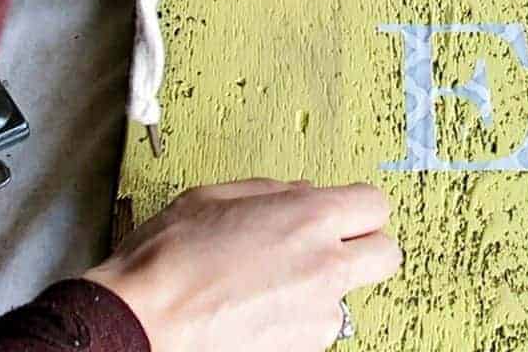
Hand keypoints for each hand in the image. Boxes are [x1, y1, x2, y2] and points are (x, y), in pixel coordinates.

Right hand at [85, 179, 401, 351]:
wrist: (140, 323)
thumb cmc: (168, 258)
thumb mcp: (216, 197)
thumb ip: (272, 192)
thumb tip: (301, 193)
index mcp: (309, 217)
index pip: (376, 204)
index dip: (358, 207)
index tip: (342, 212)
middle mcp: (325, 265)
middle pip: (387, 254)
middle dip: (364, 247)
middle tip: (331, 247)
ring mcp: (316, 315)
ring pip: (347, 297)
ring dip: (324, 289)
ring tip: (273, 286)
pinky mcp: (302, 351)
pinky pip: (316, 329)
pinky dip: (298, 320)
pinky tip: (260, 311)